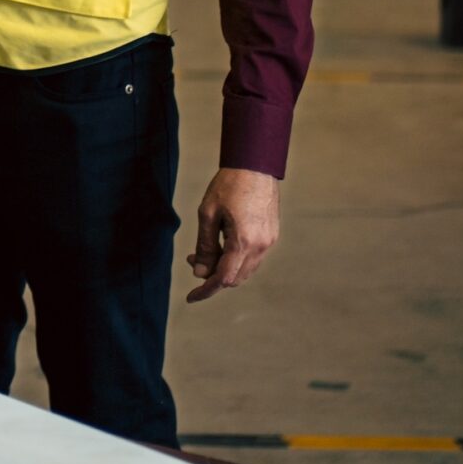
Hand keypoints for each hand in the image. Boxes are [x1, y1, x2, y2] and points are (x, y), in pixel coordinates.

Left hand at [186, 167, 280, 303]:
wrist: (255, 166)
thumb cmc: (228, 186)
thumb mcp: (207, 214)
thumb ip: (205, 246)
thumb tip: (200, 273)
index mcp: (243, 242)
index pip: (224, 278)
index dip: (206, 290)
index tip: (191, 297)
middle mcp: (261, 246)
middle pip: (235, 277)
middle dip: (213, 276)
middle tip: (192, 260)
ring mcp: (269, 242)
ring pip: (245, 269)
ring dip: (225, 267)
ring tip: (204, 251)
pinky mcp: (271, 236)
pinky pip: (253, 258)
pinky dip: (236, 259)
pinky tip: (222, 244)